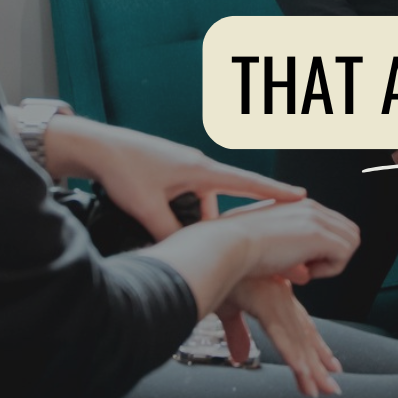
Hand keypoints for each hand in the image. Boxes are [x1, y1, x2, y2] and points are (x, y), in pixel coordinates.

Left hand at [42, 116, 306, 239]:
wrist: (96, 145)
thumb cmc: (123, 170)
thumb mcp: (147, 207)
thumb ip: (171, 232)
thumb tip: (187, 251)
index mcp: (200, 170)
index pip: (247, 182)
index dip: (275, 191)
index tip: (301, 196)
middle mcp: (197, 166)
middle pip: (220, 200)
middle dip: (218, 222)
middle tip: (216, 241)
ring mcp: (183, 167)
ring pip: (198, 201)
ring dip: (188, 219)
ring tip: (161, 225)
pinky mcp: (169, 170)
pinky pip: (184, 195)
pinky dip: (176, 210)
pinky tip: (155, 218)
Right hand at [219, 277, 342, 396]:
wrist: (212, 246)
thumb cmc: (218, 271)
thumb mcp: (229, 308)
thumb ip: (237, 332)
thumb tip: (239, 357)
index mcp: (277, 296)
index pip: (302, 326)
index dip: (316, 347)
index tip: (331, 364)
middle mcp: (282, 299)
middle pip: (304, 337)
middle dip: (319, 363)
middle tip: (333, 388)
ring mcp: (275, 301)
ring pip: (297, 343)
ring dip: (310, 369)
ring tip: (323, 391)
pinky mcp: (264, 303)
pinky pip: (281, 335)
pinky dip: (292, 355)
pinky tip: (303, 371)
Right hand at [222, 198, 359, 281]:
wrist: (227, 246)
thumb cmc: (237, 250)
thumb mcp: (267, 244)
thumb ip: (289, 252)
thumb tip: (306, 274)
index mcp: (297, 204)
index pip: (334, 224)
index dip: (325, 248)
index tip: (303, 261)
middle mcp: (310, 207)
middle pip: (349, 231)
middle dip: (335, 253)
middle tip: (308, 267)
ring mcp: (315, 218)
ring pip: (351, 241)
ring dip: (333, 261)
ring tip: (306, 269)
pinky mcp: (317, 234)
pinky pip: (344, 254)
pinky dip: (330, 269)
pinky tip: (305, 271)